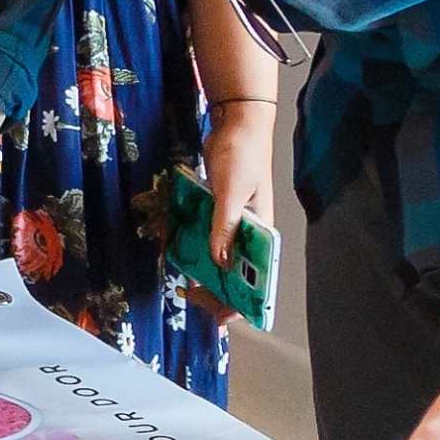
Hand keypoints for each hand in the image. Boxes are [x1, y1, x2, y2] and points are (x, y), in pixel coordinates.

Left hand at [192, 108, 279, 328]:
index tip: (217, 314)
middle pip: (238, 275)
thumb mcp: (231, 193)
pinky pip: (207, 238)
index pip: (259, 279)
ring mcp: (234, 225)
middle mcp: (250, 234)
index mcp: (263, 234)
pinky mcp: (219, 213)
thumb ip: (223, 226)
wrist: (236, 125)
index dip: (242, 303)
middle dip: (216, 291)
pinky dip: (194, 247)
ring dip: (203, 272)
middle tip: (189, 295)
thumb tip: (218, 262)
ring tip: (182, 282)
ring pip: (220, 259)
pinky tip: (176, 252)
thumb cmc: (242, 155)